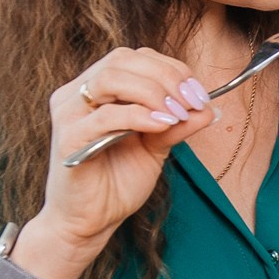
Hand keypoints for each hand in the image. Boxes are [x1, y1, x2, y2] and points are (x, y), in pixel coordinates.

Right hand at [31, 48, 218, 275]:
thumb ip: (178, 125)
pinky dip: (138, 116)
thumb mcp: (157, 147)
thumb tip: (210, 108)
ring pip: (110, 79)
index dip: (170, 67)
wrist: (91, 221)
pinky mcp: (69, 138)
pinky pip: (104, 116)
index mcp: (97, 89)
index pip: (134, 57)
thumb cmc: (118, 181)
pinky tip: (162, 125)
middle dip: (166, 76)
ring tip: (178, 112)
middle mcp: (77, 93)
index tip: (198, 91)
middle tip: (193, 101)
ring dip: (153, 91)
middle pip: (122, 60)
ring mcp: (69, 113)